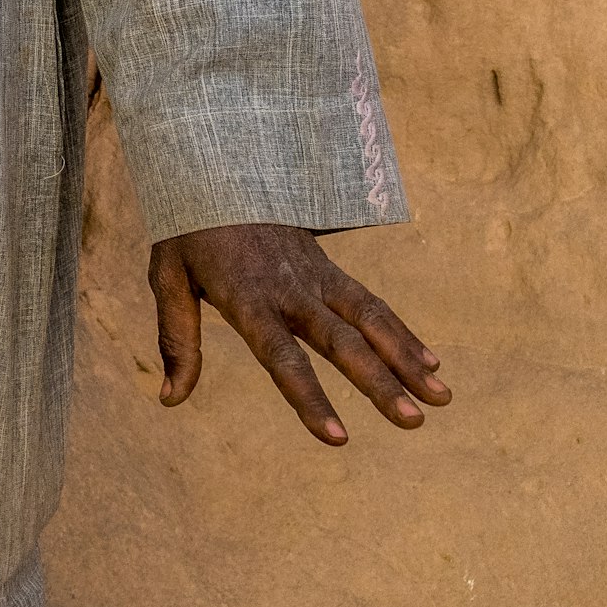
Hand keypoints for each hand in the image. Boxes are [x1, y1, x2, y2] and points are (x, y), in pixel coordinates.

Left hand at [153, 222, 447, 443]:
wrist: (216, 168)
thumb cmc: (187, 231)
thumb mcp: (165, 277)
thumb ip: (176, 340)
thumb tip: (170, 400)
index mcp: (245, 296)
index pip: (281, 356)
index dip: (309, 397)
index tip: (338, 438)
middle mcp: (289, 289)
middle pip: (340, 341)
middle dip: (378, 383)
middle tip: (412, 422)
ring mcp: (316, 276)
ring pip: (368, 320)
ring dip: (406, 360)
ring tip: (441, 399)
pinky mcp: (330, 268)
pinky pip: (371, 302)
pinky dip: (402, 332)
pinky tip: (430, 363)